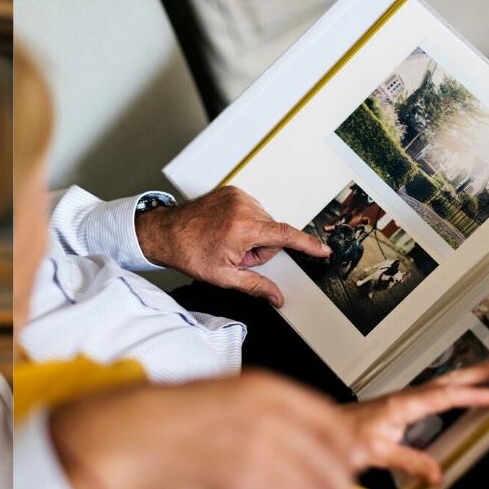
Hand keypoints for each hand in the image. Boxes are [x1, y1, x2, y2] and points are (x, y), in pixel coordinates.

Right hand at [49, 370, 359, 488]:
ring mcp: (259, 447)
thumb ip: (260, 410)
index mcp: (263, 387)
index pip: (326, 418)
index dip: (344, 446)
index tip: (352, 461)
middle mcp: (269, 413)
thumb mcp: (219, 395)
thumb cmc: (160, 416)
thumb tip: (294, 438)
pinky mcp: (245, 481)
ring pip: (313, 486)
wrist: (127, 434)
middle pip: (326, 457)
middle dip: (340, 487)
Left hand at [135, 186, 329, 306]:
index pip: (285, 235)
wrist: (165, 233)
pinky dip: (244, 222)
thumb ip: (255, 286)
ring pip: (263, 221)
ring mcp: (237, 196)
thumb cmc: (189, 253)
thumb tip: (276, 298)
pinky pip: (252, 210)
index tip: (323, 249)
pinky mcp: (232, 190)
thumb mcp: (224, 277)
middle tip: (235, 255)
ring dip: (252, 235)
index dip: (307, 244)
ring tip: (226, 241)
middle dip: (259, 248)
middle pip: (272, 233)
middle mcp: (243, 207)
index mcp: (243, 228)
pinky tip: (225, 229)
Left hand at [341, 355, 488, 483]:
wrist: (322, 430)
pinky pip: (437, 391)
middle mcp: (405, 397)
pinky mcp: (402, 406)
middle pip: (450, 380)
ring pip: (445, 382)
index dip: (475, 394)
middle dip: (481, 371)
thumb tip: (438, 474)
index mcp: (402, 405)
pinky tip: (464, 389)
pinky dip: (457, 385)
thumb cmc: (342, 439)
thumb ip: (408, 461)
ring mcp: (404, 399)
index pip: (446, 396)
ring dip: (472, 374)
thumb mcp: (375, 454)